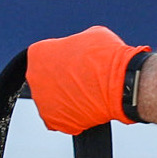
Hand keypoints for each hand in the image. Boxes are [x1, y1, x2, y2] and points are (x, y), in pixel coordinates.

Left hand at [26, 27, 148, 135]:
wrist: (121, 84)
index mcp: (38, 53)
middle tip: (80, 79)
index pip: (43, 55)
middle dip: (60, 79)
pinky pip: (59, 119)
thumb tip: (79, 50)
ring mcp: (42, 102)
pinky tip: (86, 108)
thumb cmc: (106, 59)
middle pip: (44, 79)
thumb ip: (75, 44)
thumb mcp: (90, 36)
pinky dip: (71, 116)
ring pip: (51, 100)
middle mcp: (35, 77)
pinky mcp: (53, 121)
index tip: (73, 62)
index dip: (61, 58)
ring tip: (86, 94)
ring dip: (65, 98)